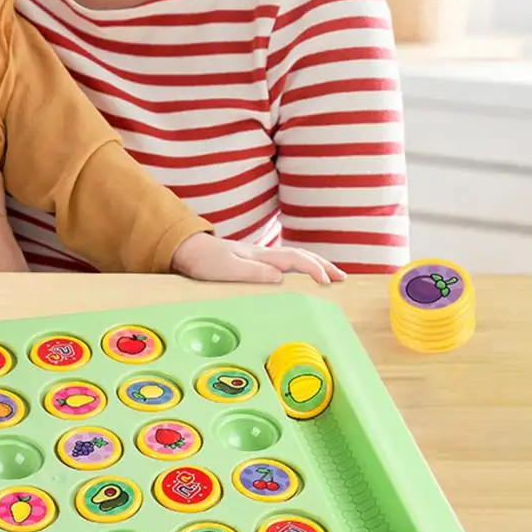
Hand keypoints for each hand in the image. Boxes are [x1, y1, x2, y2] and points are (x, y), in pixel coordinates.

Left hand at [171, 233, 346, 284]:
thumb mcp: (227, 269)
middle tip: (342, 278)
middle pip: (302, 256)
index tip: (327, 282)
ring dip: (316, 265)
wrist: (189, 249)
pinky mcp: (256, 261)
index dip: (314, 269)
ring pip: (296, 258)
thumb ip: (253, 273)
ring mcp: (261, 256)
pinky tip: (304, 275)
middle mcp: (265, 254)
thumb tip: (280, 278)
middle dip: (324, 266)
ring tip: (332, 276)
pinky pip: (286, 263)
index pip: (296, 259)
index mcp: (261, 256)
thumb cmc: (206, 261)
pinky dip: (302, 267)